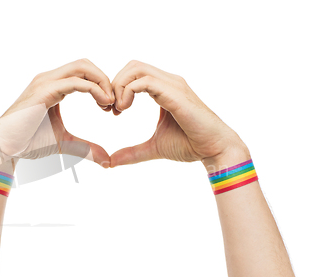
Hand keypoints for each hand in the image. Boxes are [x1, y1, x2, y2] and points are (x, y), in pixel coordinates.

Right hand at [0, 59, 114, 169]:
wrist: (5, 148)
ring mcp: (45, 82)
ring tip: (110, 103)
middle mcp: (49, 79)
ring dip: (102, 82)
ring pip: (82, 67)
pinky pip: (75, 82)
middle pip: (85, 64)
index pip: (84, 72)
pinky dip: (94, 90)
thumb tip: (107, 162)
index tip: (111, 107)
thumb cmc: (29, 143)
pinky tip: (103, 104)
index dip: (102, 85)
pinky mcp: (44, 91)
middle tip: (114, 103)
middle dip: (105, 80)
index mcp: (54, 86)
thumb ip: (87, 149)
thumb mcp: (66, 144)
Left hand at [110, 60, 248, 169]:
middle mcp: (168, 82)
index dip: (117, 88)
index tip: (112, 111)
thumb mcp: (153, 148)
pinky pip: (145, 81)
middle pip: (132, 65)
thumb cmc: (190, 145)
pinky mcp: (175, 94)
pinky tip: (125, 109)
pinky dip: (128, 92)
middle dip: (115, 83)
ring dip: (119, 86)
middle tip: (110, 108)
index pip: (134, 73)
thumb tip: (112, 162)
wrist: (214, 150)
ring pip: (136, 68)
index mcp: (164, 89)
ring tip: (117, 109)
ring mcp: (173, 85)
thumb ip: (133, 152)